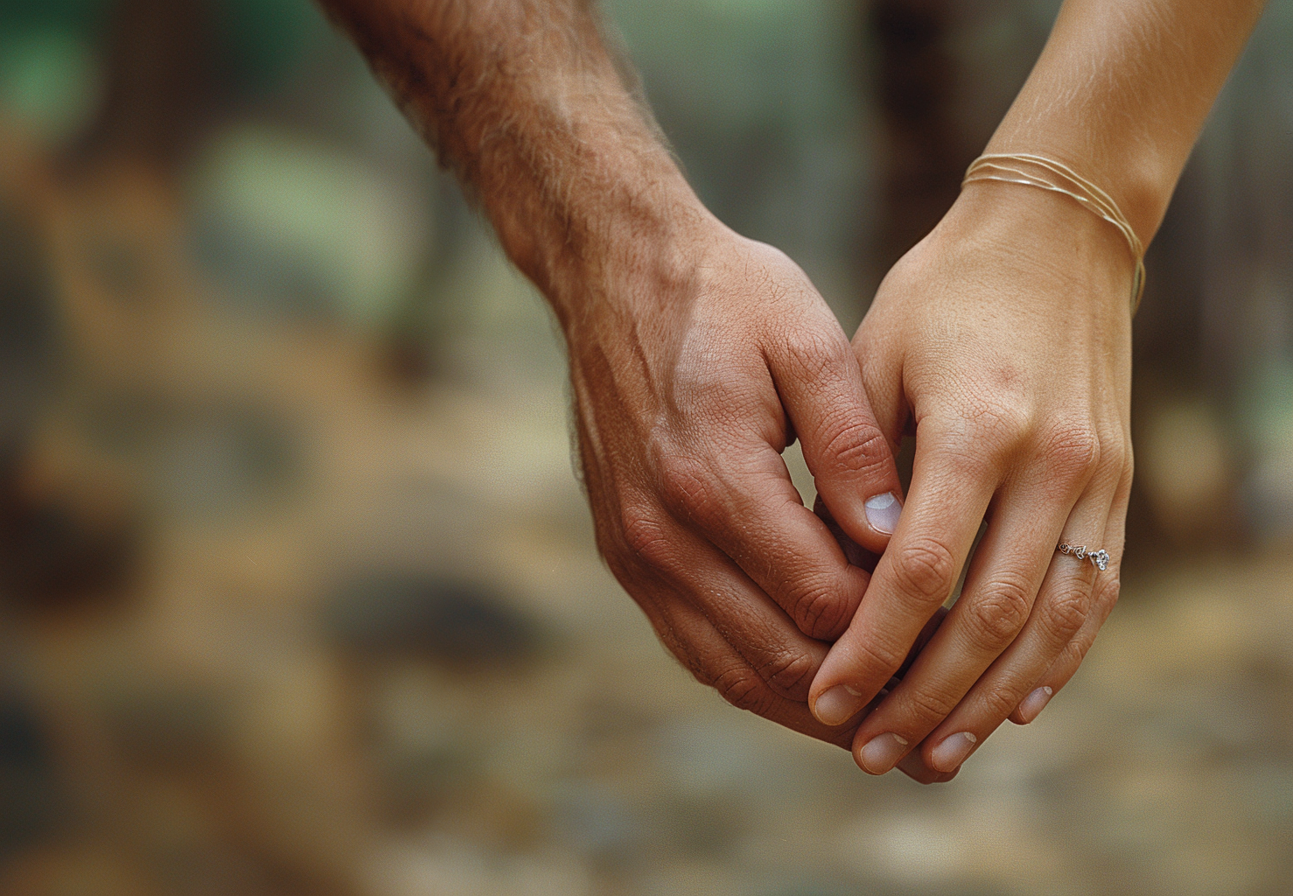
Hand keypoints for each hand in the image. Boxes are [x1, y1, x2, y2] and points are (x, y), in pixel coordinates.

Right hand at [567, 214, 906, 752]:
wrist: (614, 272)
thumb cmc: (723, 296)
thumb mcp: (804, 341)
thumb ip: (852, 447)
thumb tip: (895, 544)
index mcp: (714, 478)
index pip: (825, 600)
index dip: (898, 635)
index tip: (959, 643)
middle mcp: (662, 532)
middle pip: (780, 659)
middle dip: (867, 698)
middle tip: (939, 720)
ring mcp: (634, 551)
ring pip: (734, 671)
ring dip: (812, 709)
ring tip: (887, 727)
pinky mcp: (623, 554)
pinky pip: (694, 647)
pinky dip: (757, 678)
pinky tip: (811, 684)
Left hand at [808, 183, 1132, 779]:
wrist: (1055, 237)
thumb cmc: (941, 295)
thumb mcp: (877, 358)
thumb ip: (860, 465)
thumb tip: (839, 575)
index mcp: (980, 426)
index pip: (922, 570)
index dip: (871, 645)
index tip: (825, 696)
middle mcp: (1053, 462)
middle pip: (990, 617)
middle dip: (924, 696)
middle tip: (869, 752)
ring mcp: (1100, 478)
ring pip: (1052, 624)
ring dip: (990, 701)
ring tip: (934, 754)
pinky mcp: (1120, 487)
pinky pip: (1094, 595)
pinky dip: (1054, 660)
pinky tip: (1012, 706)